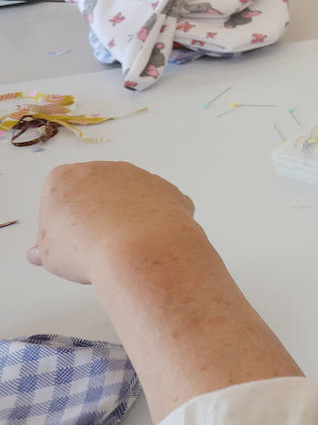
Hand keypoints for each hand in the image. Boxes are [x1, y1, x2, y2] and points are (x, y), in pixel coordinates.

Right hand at [28, 161, 196, 284]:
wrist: (138, 250)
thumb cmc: (87, 248)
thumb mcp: (50, 255)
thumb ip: (45, 248)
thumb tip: (41, 252)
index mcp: (66, 177)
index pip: (59, 197)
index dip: (62, 223)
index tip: (67, 241)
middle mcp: (105, 169)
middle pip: (96, 193)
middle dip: (95, 215)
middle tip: (95, 245)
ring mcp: (141, 177)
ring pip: (130, 197)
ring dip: (127, 216)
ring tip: (124, 246)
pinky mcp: (169, 190)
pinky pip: (159, 207)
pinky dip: (156, 222)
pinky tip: (149, 242)